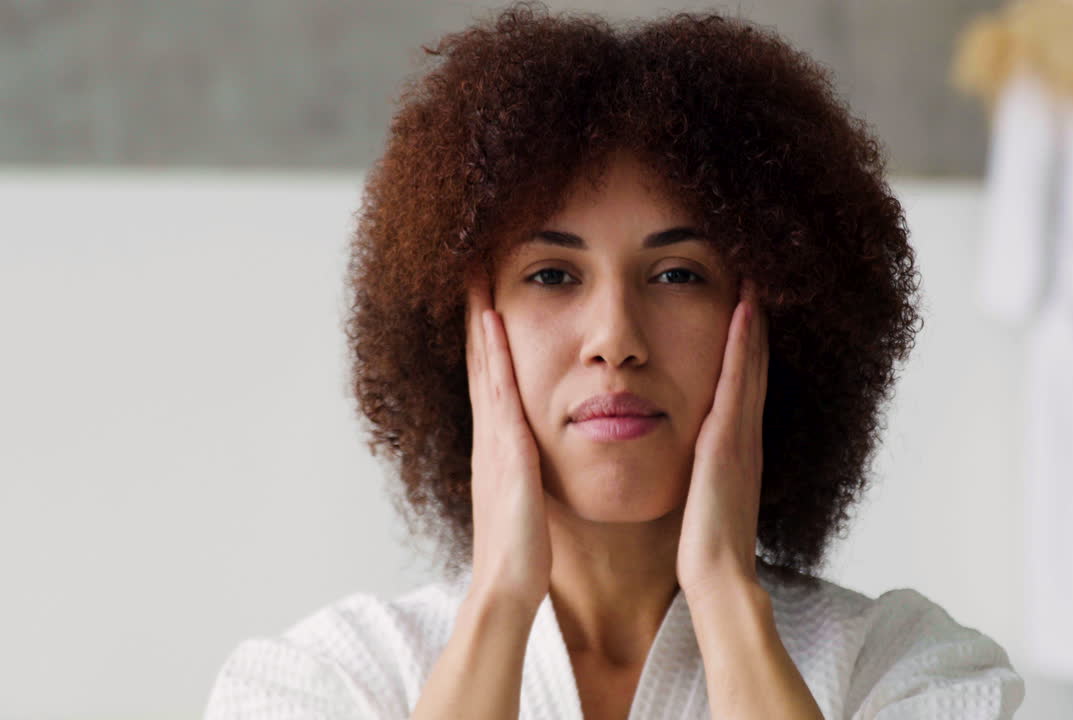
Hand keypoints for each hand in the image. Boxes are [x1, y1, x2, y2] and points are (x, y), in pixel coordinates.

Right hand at [464, 273, 551, 615]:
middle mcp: (489, 434)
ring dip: (478, 319)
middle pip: (478, 362)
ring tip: (476, 274)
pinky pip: (497, 388)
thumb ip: (526, 473)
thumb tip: (531, 460)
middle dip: (474, 315)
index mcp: (498, 445)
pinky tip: (493, 320)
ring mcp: (493, 439)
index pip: (490, 378)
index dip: (486, 337)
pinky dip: (491, 352)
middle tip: (471, 268)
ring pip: (483, 365)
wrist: (508, 587)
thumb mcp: (526, 499)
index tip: (486, 296)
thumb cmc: (524, 550)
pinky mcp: (505, 449)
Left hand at [676, 278, 768, 600]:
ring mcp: (741, 436)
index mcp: (736, 449)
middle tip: (756, 278)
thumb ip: (700, 475)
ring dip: (753, 321)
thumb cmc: (704, 547)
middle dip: (755, 323)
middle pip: (754, 365)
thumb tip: (691, 464)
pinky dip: (744, 344)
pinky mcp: (730, 441)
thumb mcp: (702, 499)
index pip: (743, 384)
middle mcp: (745, 435)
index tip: (743, 307)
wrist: (718, 578)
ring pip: (751, 364)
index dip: (746, 345)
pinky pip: (739, 382)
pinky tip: (743, 310)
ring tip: (753, 278)